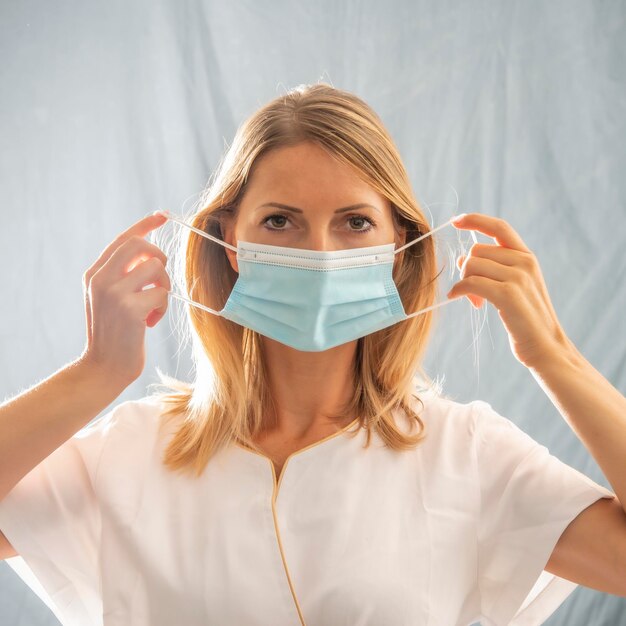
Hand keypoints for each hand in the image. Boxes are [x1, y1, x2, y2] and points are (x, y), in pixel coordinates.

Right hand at [79, 211, 169, 386]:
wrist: (103, 367)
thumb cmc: (114, 333)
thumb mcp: (111, 299)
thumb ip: (123, 275)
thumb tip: (151, 253)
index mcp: (94, 274)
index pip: (123, 239)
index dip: (145, 225)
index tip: (163, 215)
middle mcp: (100, 278)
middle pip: (140, 245)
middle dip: (159, 257)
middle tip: (159, 279)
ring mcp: (113, 292)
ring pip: (156, 268)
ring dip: (163, 288)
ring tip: (153, 307)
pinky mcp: (129, 307)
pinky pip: (161, 293)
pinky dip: (162, 308)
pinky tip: (150, 322)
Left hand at [447, 212, 570, 368]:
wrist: (546, 347)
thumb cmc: (525, 319)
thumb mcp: (514, 287)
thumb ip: (494, 269)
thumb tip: (462, 259)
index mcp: (527, 257)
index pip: (499, 227)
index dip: (475, 220)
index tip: (456, 220)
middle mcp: (525, 262)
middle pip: (476, 251)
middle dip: (466, 270)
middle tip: (471, 292)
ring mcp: (519, 277)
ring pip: (471, 265)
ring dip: (463, 283)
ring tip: (475, 301)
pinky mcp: (508, 294)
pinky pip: (470, 282)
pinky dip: (459, 290)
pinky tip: (460, 299)